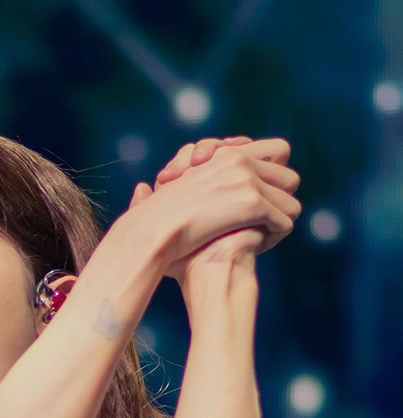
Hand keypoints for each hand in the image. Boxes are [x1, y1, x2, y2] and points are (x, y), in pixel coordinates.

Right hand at [128, 142, 299, 282]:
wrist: (153, 230)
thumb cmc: (151, 223)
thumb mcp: (165, 196)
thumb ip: (168, 190)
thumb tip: (145, 189)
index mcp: (224, 156)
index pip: (277, 151)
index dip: (276, 175)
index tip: (259, 198)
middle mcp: (239, 160)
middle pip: (290, 177)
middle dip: (282, 202)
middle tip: (265, 221)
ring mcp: (247, 180)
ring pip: (291, 202)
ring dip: (279, 222)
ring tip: (261, 237)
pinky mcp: (251, 203)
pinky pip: (283, 221)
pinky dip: (274, 237)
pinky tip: (257, 247)